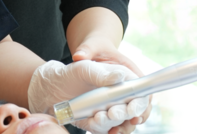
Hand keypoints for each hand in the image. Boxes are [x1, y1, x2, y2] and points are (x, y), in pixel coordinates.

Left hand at [27, 60, 148, 133]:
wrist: (55, 89)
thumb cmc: (73, 72)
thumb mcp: (86, 68)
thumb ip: (103, 74)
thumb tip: (120, 76)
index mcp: (122, 80)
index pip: (142, 94)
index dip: (141, 103)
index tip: (133, 110)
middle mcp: (120, 97)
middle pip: (134, 111)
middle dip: (125, 114)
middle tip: (112, 112)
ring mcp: (111, 110)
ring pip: (123, 123)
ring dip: (114, 123)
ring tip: (98, 118)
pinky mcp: (102, 122)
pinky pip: (108, 129)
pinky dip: (103, 129)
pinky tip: (93, 123)